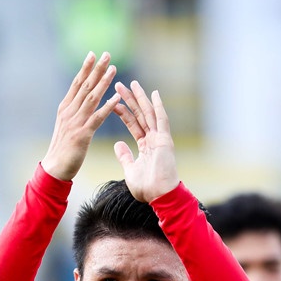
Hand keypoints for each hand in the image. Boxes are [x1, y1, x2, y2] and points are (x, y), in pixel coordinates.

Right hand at [40, 51, 120, 180]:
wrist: (55, 167)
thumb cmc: (62, 148)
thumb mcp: (66, 125)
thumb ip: (73, 111)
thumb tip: (79, 99)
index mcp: (65, 108)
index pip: (76, 83)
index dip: (85, 68)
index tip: (93, 54)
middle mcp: (69, 111)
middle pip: (85, 86)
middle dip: (96, 69)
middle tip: (107, 54)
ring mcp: (75, 122)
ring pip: (92, 98)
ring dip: (103, 82)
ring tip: (113, 69)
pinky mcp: (82, 134)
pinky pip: (97, 117)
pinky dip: (108, 106)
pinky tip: (117, 97)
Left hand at [112, 80, 178, 201]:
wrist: (160, 197)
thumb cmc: (147, 188)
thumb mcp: (130, 169)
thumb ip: (125, 156)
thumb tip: (118, 144)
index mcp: (146, 145)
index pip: (132, 124)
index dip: (123, 111)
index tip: (114, 100)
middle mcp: (154, 139)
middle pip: (140, 115)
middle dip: (130, 99)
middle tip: (120, 85)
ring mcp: (160, 139)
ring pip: (149, 114)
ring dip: (140, 98)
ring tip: (131, 84)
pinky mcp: (166, 141)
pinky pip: (162, 121)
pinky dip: (158, 107)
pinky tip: (153, 94)